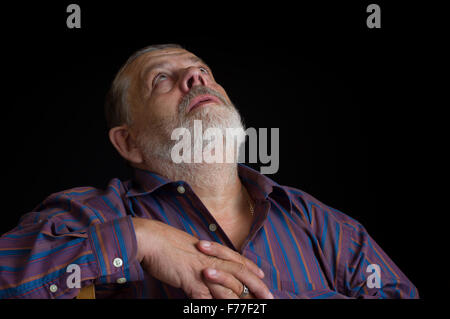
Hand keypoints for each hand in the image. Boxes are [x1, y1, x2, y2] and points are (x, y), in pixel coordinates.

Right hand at [132, 218, 272, 298]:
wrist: (150, 238)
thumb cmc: (166, 242)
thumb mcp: (188, 246)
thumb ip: (200, 256)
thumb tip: (206, 265)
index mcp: (211, 250)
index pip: (237, 259)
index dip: (252, 268)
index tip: (262, 275)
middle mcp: (211, 259)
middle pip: (240, 274)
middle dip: (256, 287)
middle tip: (269, 298)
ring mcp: (202, 270)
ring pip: (228, 289)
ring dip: (240, 302)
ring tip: (251, 308)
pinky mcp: (191, 281)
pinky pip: (206, 300)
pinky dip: (213, 308)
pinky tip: (220, 311)